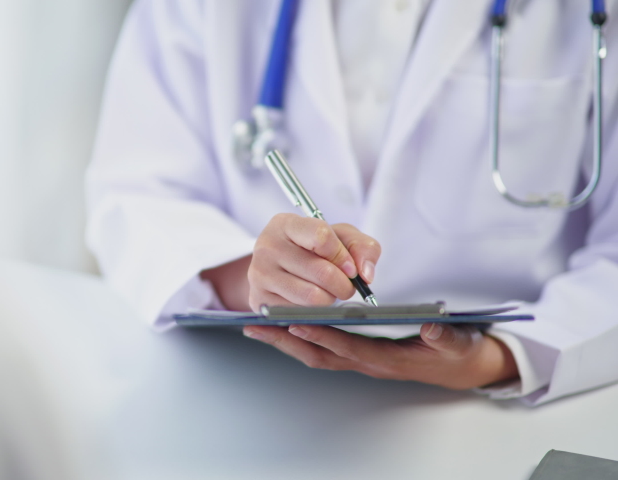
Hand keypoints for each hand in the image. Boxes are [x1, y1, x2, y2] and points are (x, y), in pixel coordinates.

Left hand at [242, 323, 519, 389]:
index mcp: (389, 359)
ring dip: (285, 341)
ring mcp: (361, 361)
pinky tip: (282, 327)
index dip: (322, 335)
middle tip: (256, 326)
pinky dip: (299, 339)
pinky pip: (322, 351)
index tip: (296, 322)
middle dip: (286, 341)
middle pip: (319, 354)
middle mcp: (368, 362)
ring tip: (257, 325)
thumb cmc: (457, 353)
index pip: (348, 347)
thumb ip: (446, 336)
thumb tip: (431, 328)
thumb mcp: (459, 343)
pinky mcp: (359, 355)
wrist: (461, 368)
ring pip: (315, 354)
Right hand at [247, 214, 379, 311]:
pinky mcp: (259, 300)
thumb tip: (365, 274)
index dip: (343, 256)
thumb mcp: (340, 238)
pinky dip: (313, 312)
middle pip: (321, 271)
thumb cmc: (312, 250)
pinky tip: (310, 302)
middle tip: (345, 286)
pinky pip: (299, 314)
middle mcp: (267, 246)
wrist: (277, 268)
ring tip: (327, 293)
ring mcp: (259, 274)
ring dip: (329, 299)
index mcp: (286, 224)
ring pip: (312, 297)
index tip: (350, 268)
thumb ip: (362, 247)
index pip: (322, 237)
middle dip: (343, 284)